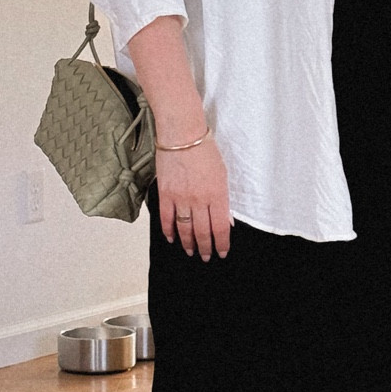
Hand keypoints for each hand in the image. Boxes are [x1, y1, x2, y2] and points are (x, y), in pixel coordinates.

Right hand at [156, 137, 230, 259]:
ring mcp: (181, 198)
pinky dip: (168, 231)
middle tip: (206, 257)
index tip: (222, 252)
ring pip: (185, 229)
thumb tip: (225, 219)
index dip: (222, 244)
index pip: (221, 228)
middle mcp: (199, 200)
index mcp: (217, 195)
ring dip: (188, 243)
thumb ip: (223, 198)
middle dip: (206, 248)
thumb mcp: (223, 174)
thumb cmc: (205, 150)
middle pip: (203, 232)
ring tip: (191, 251)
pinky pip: (167, 219)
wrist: (182, 134)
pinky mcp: (165, 194)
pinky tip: (172, 239)